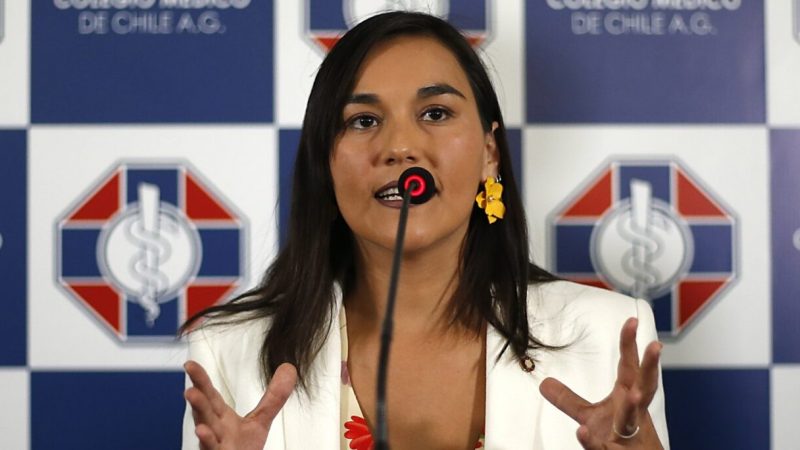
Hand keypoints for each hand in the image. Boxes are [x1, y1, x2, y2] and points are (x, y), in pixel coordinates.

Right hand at [184, 360, 296, 449]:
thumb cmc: (242, 448)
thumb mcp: (261, 420)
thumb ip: (274, 397)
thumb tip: (289, 368)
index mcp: (221, 418)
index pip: (210, 395)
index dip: (201, 380)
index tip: (190, 364)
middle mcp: (214, 430)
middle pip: (205, 411)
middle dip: (197, 399)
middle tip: (189, 381)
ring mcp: (214, 446)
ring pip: (206, 433)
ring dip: (200, 419)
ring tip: (192, 398)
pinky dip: (207, 442)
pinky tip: (202, 432)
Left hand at [539, 318, 663, 448]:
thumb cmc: (617, 439)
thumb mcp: (590, 416)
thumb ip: (568, 400)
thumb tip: (544, 383)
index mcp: (628, 399)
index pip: (630, 367)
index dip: (630, 345)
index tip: (631, 320)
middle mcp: (634, 415)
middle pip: (645, 388)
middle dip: (651, 368)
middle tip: (656, 345)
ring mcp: (629, 436)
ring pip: (631, 420)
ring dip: (632, 408)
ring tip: (632, 395)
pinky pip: (606, 449)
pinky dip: (595, 443)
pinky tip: (582, 432)